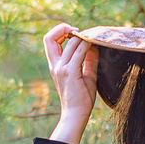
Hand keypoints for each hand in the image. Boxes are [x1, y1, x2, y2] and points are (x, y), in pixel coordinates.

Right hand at [43, 22, 98, 143]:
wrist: (76, 115)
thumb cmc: (81, 99)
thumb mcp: (86, 75)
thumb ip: (89, 60)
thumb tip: (94, 45)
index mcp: (55, 65)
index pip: (49, 40)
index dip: (59, 32)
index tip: (74, 33)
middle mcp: (55, 65)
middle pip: (50, 37)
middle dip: (63, 28)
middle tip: (79, 31)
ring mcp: (62, 69)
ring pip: (71, 43)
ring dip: (82, 37)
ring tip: (93, 38)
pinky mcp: (71, 73)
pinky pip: (79, 52)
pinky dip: (87, 45)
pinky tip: (94, 45)